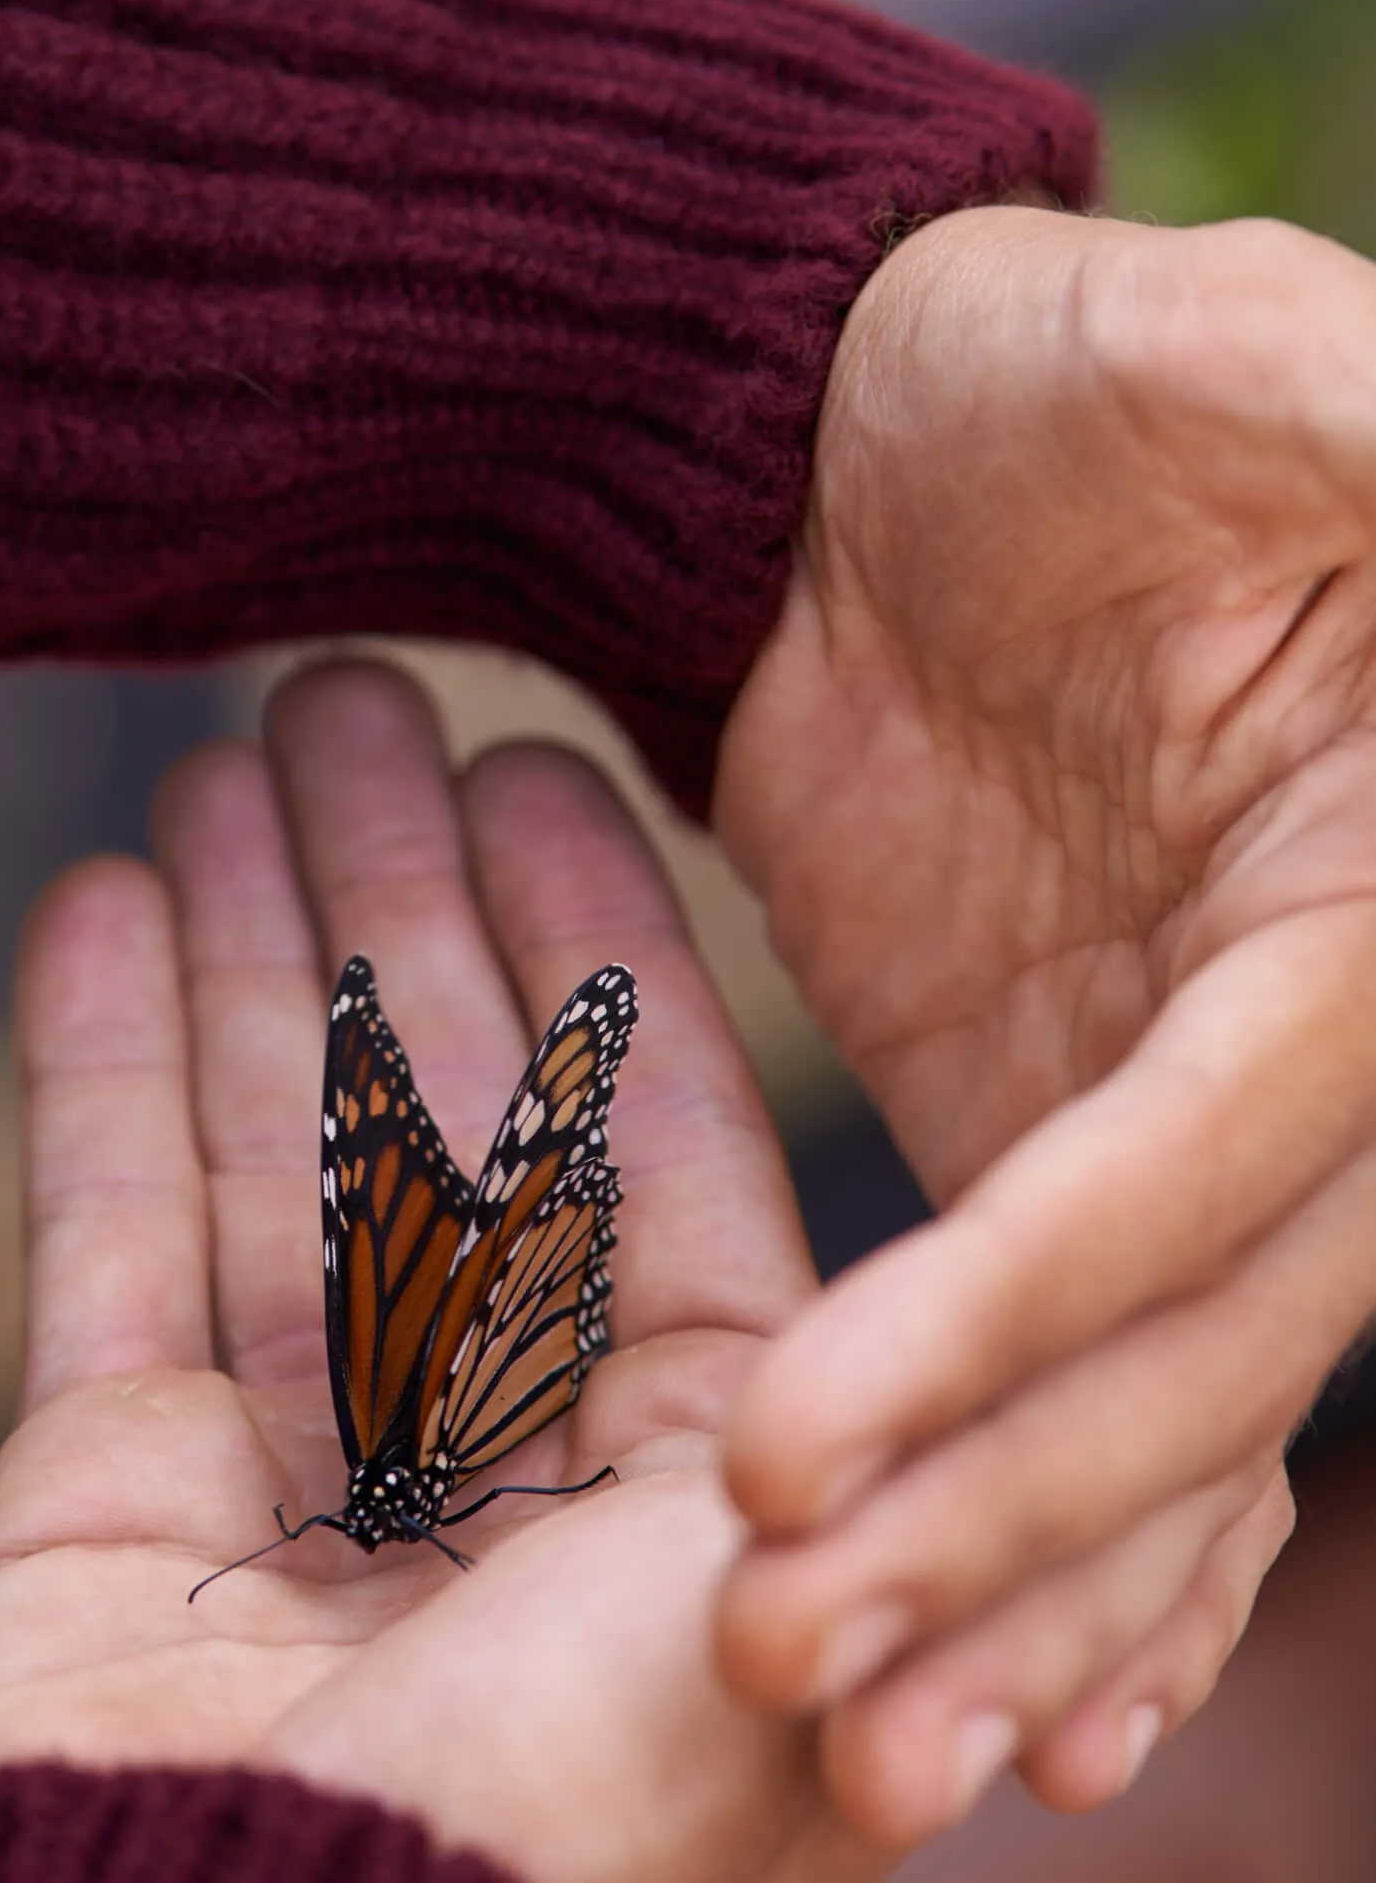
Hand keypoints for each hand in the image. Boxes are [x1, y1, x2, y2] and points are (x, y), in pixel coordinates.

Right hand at [0, 661, 882, 1882]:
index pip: (631, 1129)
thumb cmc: (567, 1827)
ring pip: (267, 1139)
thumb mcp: (751, 1572)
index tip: (535, 758)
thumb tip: (833, 1197)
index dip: (584, 931)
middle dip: (391, 897)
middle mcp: (487, 1450)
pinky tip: (90, 901)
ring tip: (213, 757)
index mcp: (673, 1469)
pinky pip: (105, 1228)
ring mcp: (291, 1459)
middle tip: (348, 697)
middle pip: (433, 1105)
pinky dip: (92, 1067)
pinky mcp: (111, 1479)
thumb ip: (791, 1366)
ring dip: (239, 945)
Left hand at [712, 208, 1375, 1841]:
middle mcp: (1332, 1030)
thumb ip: (1369, 417)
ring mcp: (1193, 1100)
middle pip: (1190, 1332)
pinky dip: (1052, 1529)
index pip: (1226, 1147)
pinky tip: (993, 1707)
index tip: (810, 1445)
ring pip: (1140, 1399)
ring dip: (1010, 1580)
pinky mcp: (1062, 1121)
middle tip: (774, 1657)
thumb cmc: (1032, 362)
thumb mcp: (1212, 351)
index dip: (1040, 1303)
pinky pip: (1078, 1355)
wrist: (854, 439)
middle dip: (996, 1504)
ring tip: (834, 1740)